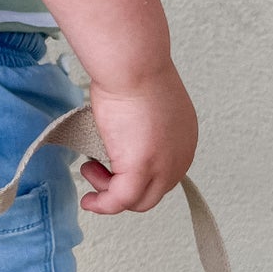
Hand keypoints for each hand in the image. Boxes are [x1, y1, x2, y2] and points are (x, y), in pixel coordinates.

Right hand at [80, 64, 197, 214]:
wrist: (132, 66)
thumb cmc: (134, 71)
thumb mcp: (143, 103)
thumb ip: (139, 125)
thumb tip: (117, 131)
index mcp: (183, 139)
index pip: (163, 172)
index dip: (135, 175)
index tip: (111, 168)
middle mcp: (180, 157)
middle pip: (153, 192)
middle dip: (121, 187)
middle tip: (96, 170)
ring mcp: (164, 166)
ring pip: (138, 201)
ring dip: (109, 194)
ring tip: (89, 170)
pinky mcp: (141, 170)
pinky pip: (120, 200)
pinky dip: (103, 205)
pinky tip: (88, 201)